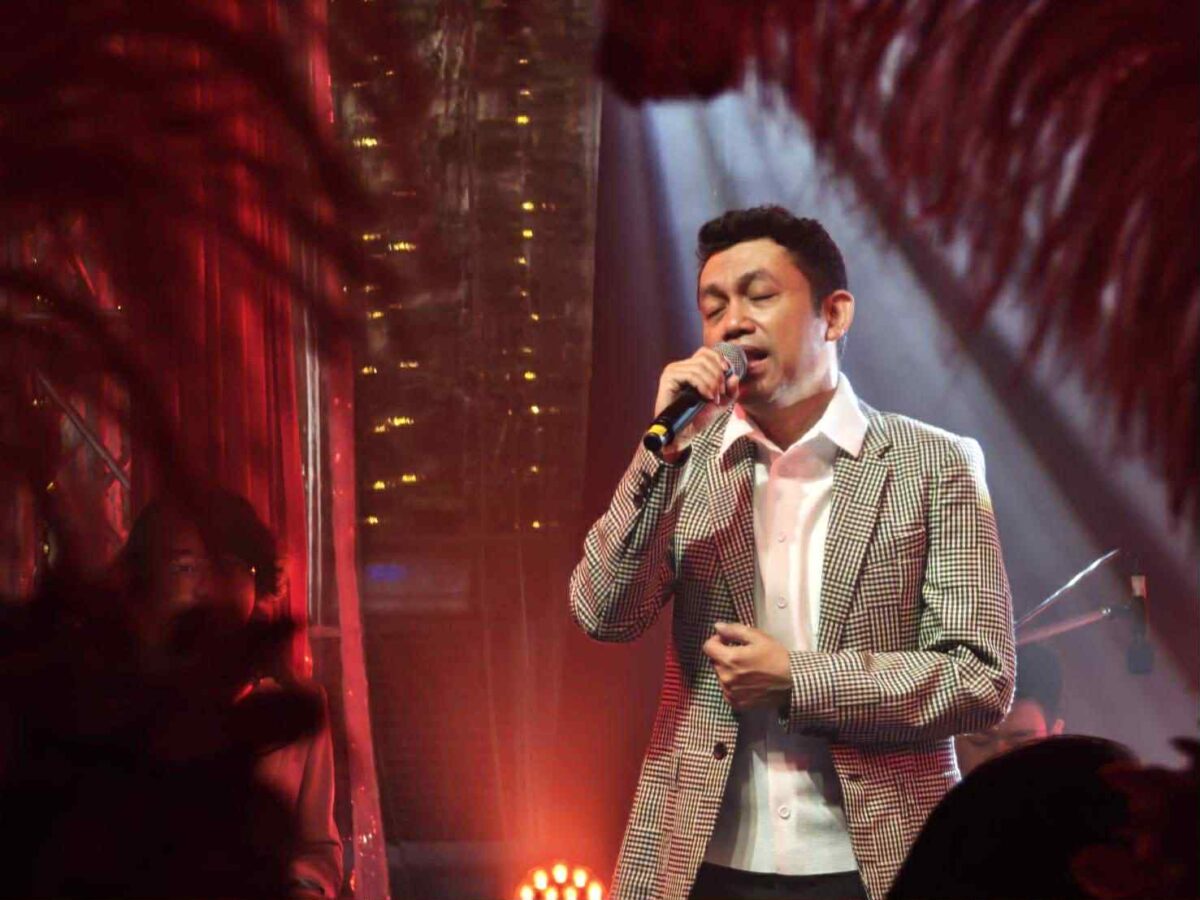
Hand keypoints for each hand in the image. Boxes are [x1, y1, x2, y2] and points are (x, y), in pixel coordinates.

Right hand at [653, 347, 740, 461]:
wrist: (684, 434)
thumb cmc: (698, 418)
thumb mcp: (721, 403)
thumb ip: (730, 390)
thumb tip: (734, 376)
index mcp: (691, 369)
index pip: (705, 352)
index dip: (719, 359)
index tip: (728, 372)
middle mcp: (681, 367)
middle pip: (705, 358)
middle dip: (718, 376)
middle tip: (720, 394)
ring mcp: (673, 371)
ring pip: (700, 366)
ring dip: (712, 383)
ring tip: (714, 398)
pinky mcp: (669, 378)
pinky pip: (691, 375)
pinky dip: (703, 385)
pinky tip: (707, 397)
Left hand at [703, 622, 790, 711]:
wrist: (793, 682)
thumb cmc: (777, 657)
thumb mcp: (758, 637)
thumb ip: (734, 630)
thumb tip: (717, 627)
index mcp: (730, 659)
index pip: (708, 647)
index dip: (717, 640)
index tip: (728, 640)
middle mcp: (726, 678)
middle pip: (714, 661)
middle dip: (723, 655)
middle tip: (742, 653)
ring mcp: (731, 693)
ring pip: (720, 676)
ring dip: (728, 670)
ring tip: (747, 668)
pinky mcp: (737, 703)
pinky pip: (727, 691)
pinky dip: (733, 685)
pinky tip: (747, 681)